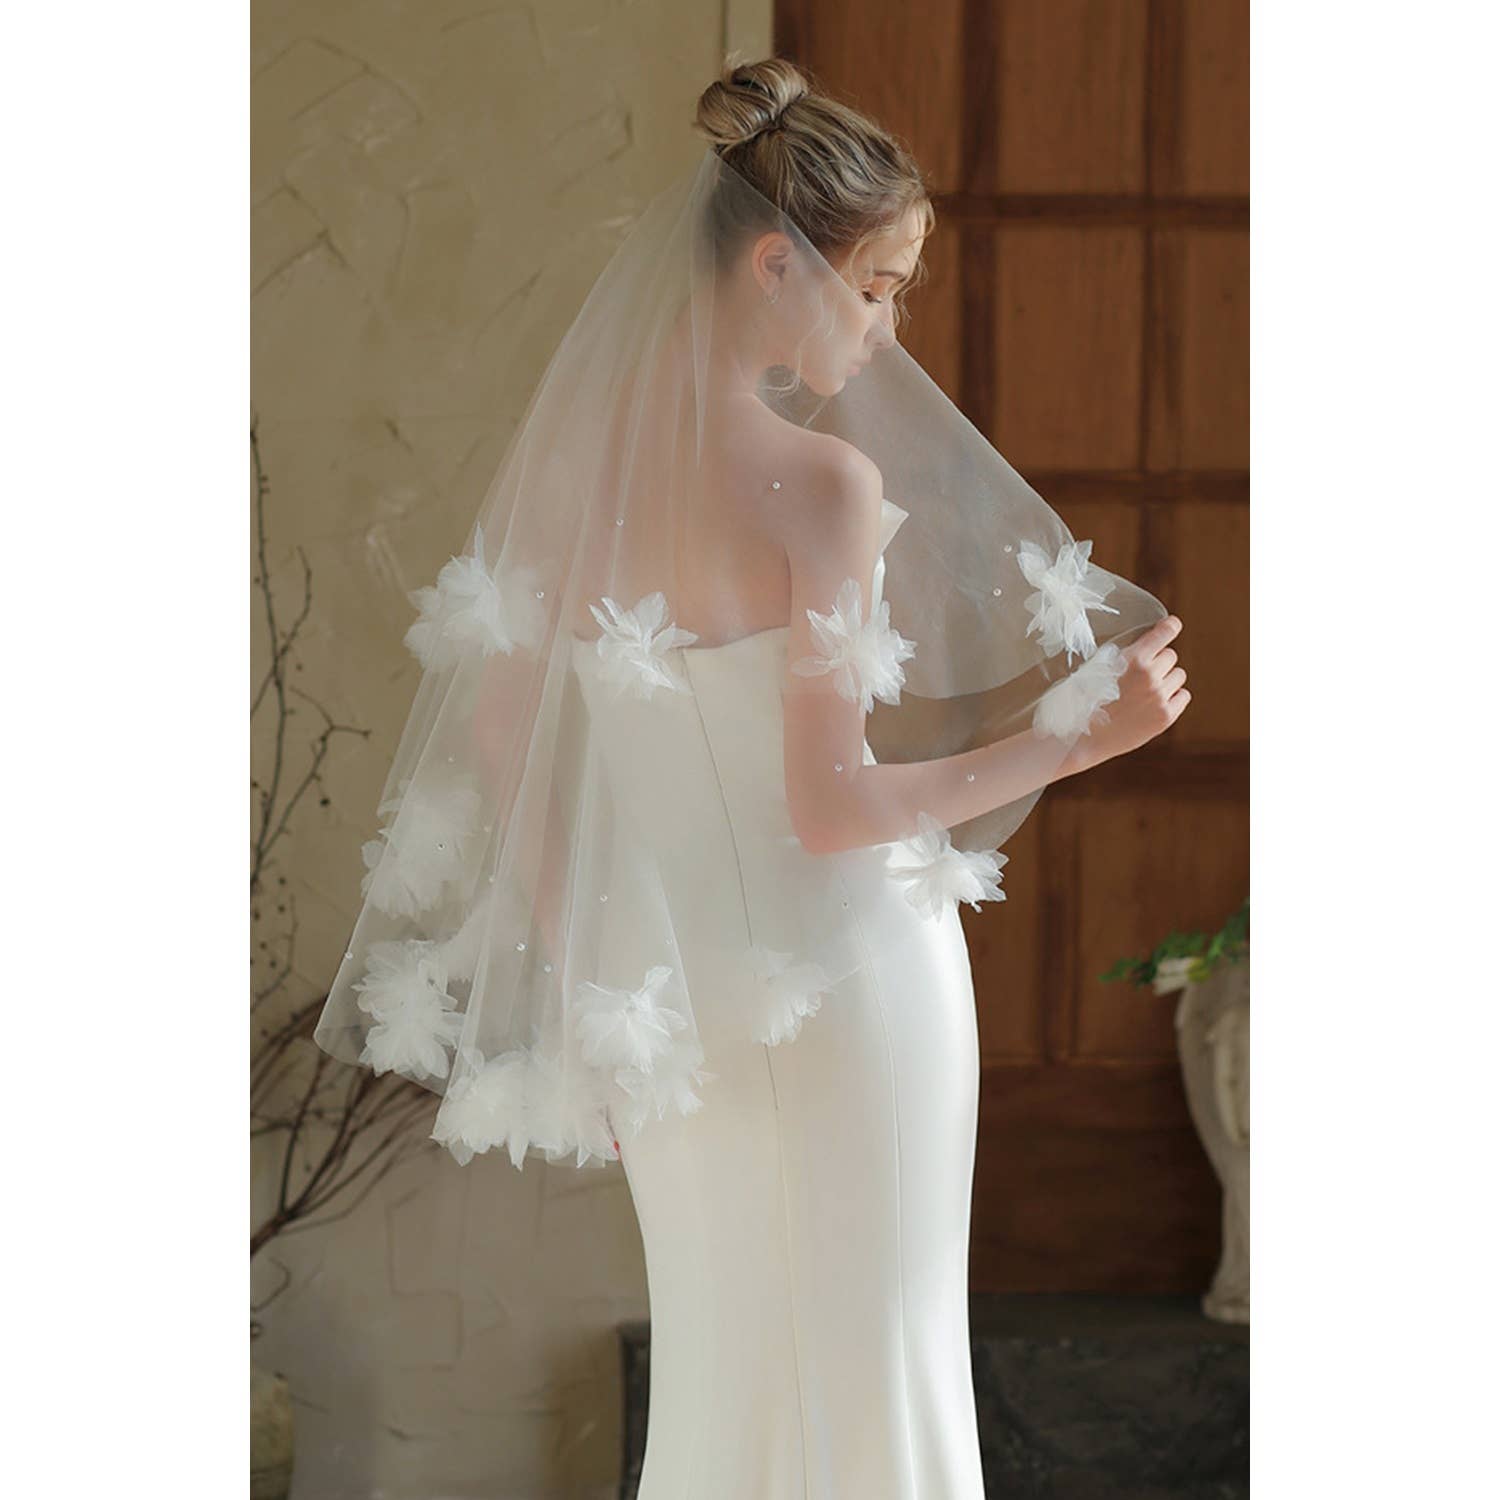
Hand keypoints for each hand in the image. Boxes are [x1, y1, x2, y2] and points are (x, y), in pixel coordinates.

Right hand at [1058, 615, 1190, 775]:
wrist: (1082, 738)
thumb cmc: (1083, 701)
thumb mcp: (1097, 668)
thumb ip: (1126, 655)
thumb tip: (1148, 646)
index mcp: (1133, 658)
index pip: (1166, 631)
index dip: (1170, 627)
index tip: (1172, 626)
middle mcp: (1150, 675)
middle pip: (1171, 656)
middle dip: (1159, 662)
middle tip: (1140, 676)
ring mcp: (1160, 697)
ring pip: (1179, 675)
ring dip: (1166, 680)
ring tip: (1145, 692)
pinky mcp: (1166, 716)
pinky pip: (1183, 696)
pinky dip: (1172, 697)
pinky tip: (1154, 704)